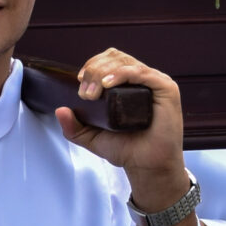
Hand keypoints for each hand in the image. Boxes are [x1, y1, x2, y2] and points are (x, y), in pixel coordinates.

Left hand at [57, 47, 189, 214]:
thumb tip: (59, 110)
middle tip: (86, 93)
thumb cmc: (126, 149)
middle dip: (94, 70)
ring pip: (125, 62)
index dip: (92, 66)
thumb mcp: (92, 137)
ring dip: (103, 72)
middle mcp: (142, 79)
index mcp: (127, 84)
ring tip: (93, 92)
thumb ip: (74, 127)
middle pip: (115, 58)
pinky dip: (122, 74)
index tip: (79, 82)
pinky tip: (108, 84)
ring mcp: (154, 82)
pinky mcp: (166, 89)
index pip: (109, 60)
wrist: (146, 167)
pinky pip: (142, 73)